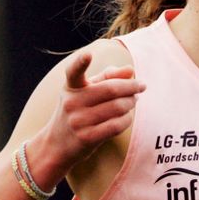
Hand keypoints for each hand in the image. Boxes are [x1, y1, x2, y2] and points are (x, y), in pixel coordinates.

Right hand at [34, 49, 145, 182]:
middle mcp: (72, 103)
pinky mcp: (87, 138)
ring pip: (117, 107)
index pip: (73, 72)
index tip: (88, 54)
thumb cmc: (77, 112)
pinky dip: (127, 119)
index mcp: (71, 87)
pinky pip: (117, 125)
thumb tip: (130, 70)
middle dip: (132, 87)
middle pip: (110, 89)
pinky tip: (128, 116)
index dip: (80, 62)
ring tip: (134, 101)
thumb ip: (107, 77)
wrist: (57, 145)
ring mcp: (78, 121)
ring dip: (131, 103)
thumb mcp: (85, 91)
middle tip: (141, 86)